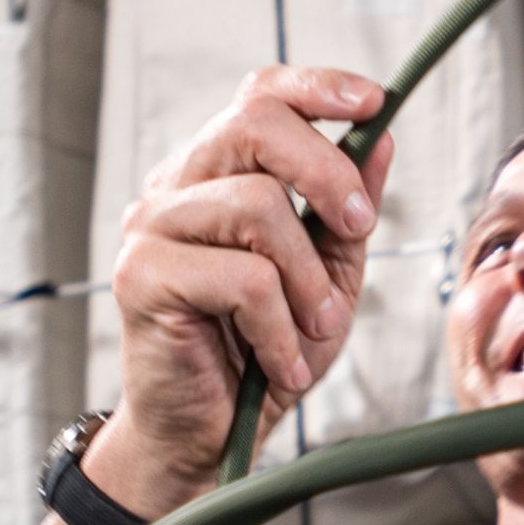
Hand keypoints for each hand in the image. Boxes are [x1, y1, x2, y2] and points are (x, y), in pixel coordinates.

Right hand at [100, 66, 396, 513]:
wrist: (204, 437)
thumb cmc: (262, 354)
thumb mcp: (327, 278)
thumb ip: (347, 214)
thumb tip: (382, 141)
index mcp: (217, 173)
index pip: (260, 95)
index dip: (317, 87)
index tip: (374, 102)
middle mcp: (176, 185)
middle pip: (253, 123)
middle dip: (326, 171)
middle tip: (360, 226)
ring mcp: (151, 226)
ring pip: (255, 204)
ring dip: (306, 278)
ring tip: (316, 328)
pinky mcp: (141, 275)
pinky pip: (241, 277)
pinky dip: (280, 327)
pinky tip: (282, 362)